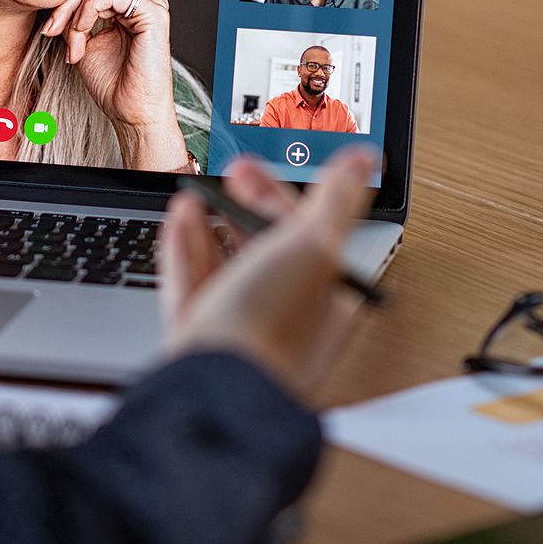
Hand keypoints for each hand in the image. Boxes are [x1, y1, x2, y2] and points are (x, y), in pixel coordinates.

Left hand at [39, 0, 185, 169]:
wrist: (131, 111)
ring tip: (71, 44)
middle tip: (51, 29)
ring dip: (73, 16)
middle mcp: (142, 0)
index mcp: (128, 5)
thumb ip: (76, 16)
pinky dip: (87, 16)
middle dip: (65, 4)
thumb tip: (59, 4)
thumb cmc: (113, 83)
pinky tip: (82, 37)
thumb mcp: (83, 42)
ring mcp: (150, 4)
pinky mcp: (152, 11)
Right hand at [158, 146, 378, 402]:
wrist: (214, 385)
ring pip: (226, 265)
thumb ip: (336, 199)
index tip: (253, 167)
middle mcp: (286, 316)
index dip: (281, 194)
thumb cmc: (271, 326)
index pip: (310, 235)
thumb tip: (362, 158)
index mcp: (327, 300)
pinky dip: (185, 248)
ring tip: (196, 194)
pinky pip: (193, 284)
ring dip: (211, 223)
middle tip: (228, 175)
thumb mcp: (313, 246)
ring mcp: (240, 328)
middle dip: (245, 206)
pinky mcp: (200, 337)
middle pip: (266, 248)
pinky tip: (179, 219)